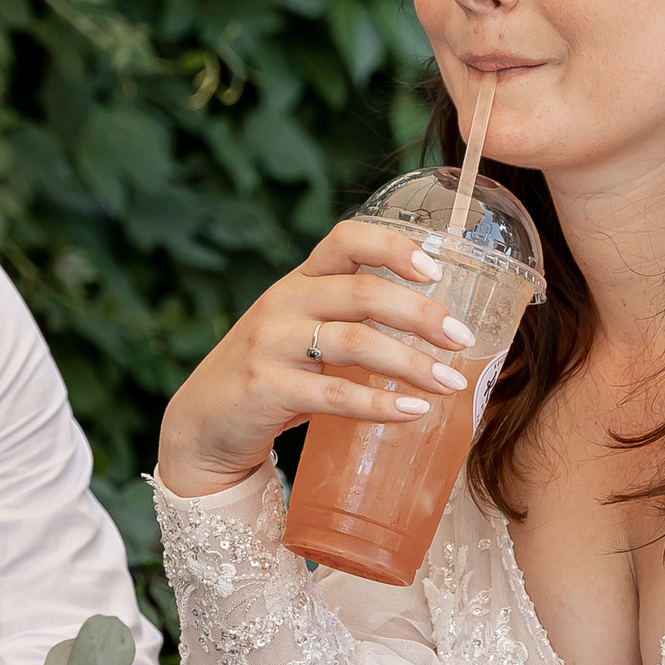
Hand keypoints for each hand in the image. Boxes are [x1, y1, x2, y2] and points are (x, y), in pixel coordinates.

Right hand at [155, 221, 478, 497]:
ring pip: (356, 343)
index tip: (437, 272)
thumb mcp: (300, 332)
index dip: (394, 246)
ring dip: (412, 364)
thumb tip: (435, 329)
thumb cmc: (269, 376)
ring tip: (450, 384)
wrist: (202, 424)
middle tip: (463, 340)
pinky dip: (379, 404)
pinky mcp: (264, 387)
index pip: (346, 239)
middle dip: (422, 316)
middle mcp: (283, 302)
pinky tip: (412, 412)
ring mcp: (270, 344)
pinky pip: (333, 393)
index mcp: (298, 280)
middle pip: (364, 293)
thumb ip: (349, 320)